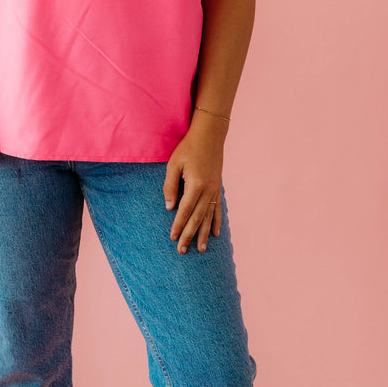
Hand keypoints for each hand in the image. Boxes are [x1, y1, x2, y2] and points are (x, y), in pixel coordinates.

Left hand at [163, 131, 224, 252]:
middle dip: (189, 235)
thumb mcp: (174, 165)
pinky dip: (216, 222)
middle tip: (182, 250)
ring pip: (209, 217)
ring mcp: (215, 190)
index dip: (178, 225)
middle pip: (197, 218)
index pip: (185, 210)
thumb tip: (169, 207)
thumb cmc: (188, 148)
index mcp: (196, 184)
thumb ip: (170, 186)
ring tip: (201, 249)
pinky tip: (216, 233)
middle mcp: (208, 190)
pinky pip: (218, 208)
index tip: (172, 238)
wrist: (209, 136)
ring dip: (204, 234)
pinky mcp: (218, 187)